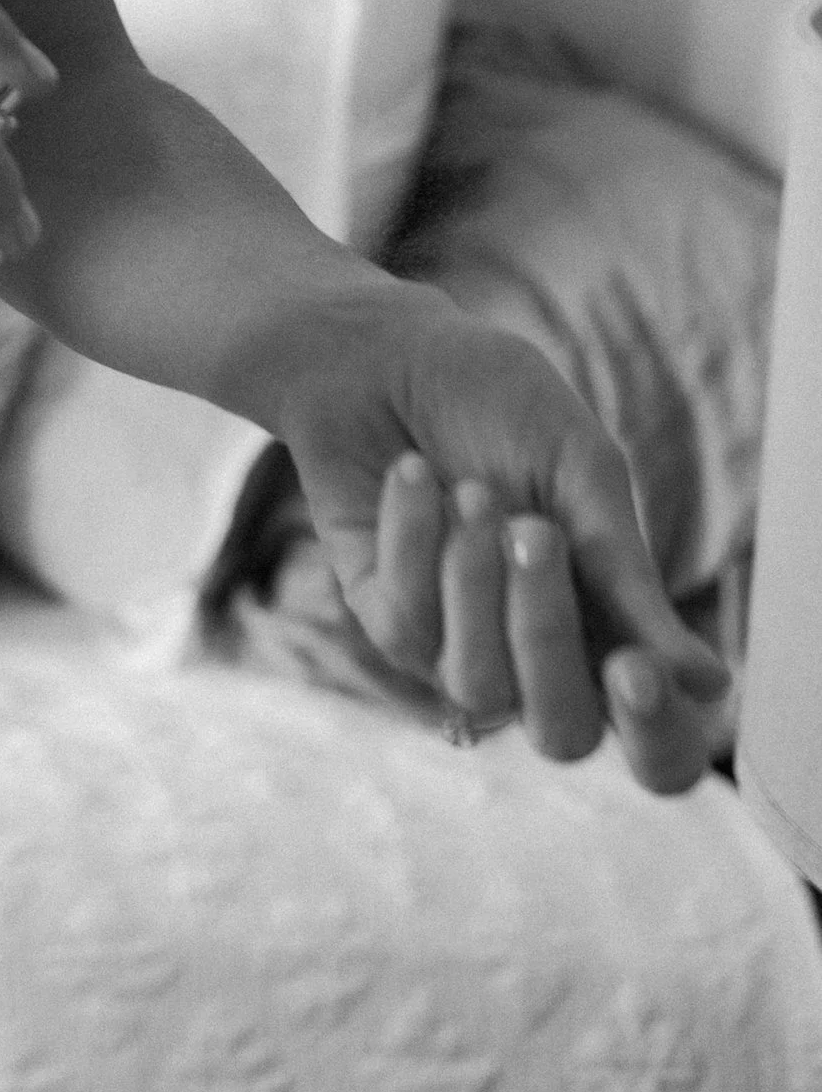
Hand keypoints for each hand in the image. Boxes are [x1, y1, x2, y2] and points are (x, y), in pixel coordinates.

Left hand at [276, 291, 731, 793]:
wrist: (381, 349)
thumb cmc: (494, 401)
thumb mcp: (580, 468)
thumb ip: (627, 573)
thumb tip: (709, 686)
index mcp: (609, 623)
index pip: (656, 742)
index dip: (657, 732)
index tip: (635, 670)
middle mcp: (536, 653)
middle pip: (564, 734)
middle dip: (549, 634)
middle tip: (534, 531)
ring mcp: (456, 645)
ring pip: (480, 687)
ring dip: (475, 578)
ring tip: (471, 488)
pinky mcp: (383, 619)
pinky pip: (407, 624)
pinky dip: (416, 537)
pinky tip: (412, 473)